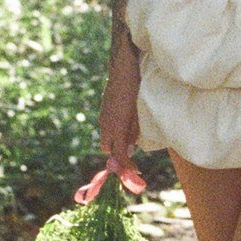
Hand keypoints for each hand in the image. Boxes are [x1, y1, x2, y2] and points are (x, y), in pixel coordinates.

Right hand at [98, 54, 140, 169]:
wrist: (122, 70)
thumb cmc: (135, 90)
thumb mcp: (138, 114)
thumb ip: (133, 133)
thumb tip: (129, 150)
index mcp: (115, 127)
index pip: (118, 155)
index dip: (126, 166)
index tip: (135, 171)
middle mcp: (106, 124)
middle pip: (107, 150)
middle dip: (117, 155)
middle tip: (131, 154)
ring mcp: (103, 117)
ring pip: (106, 138)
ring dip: (115, 142)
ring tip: (130, 137)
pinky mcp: (103, 110)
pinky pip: (106, 128)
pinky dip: (114, 132)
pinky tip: (125, 125)